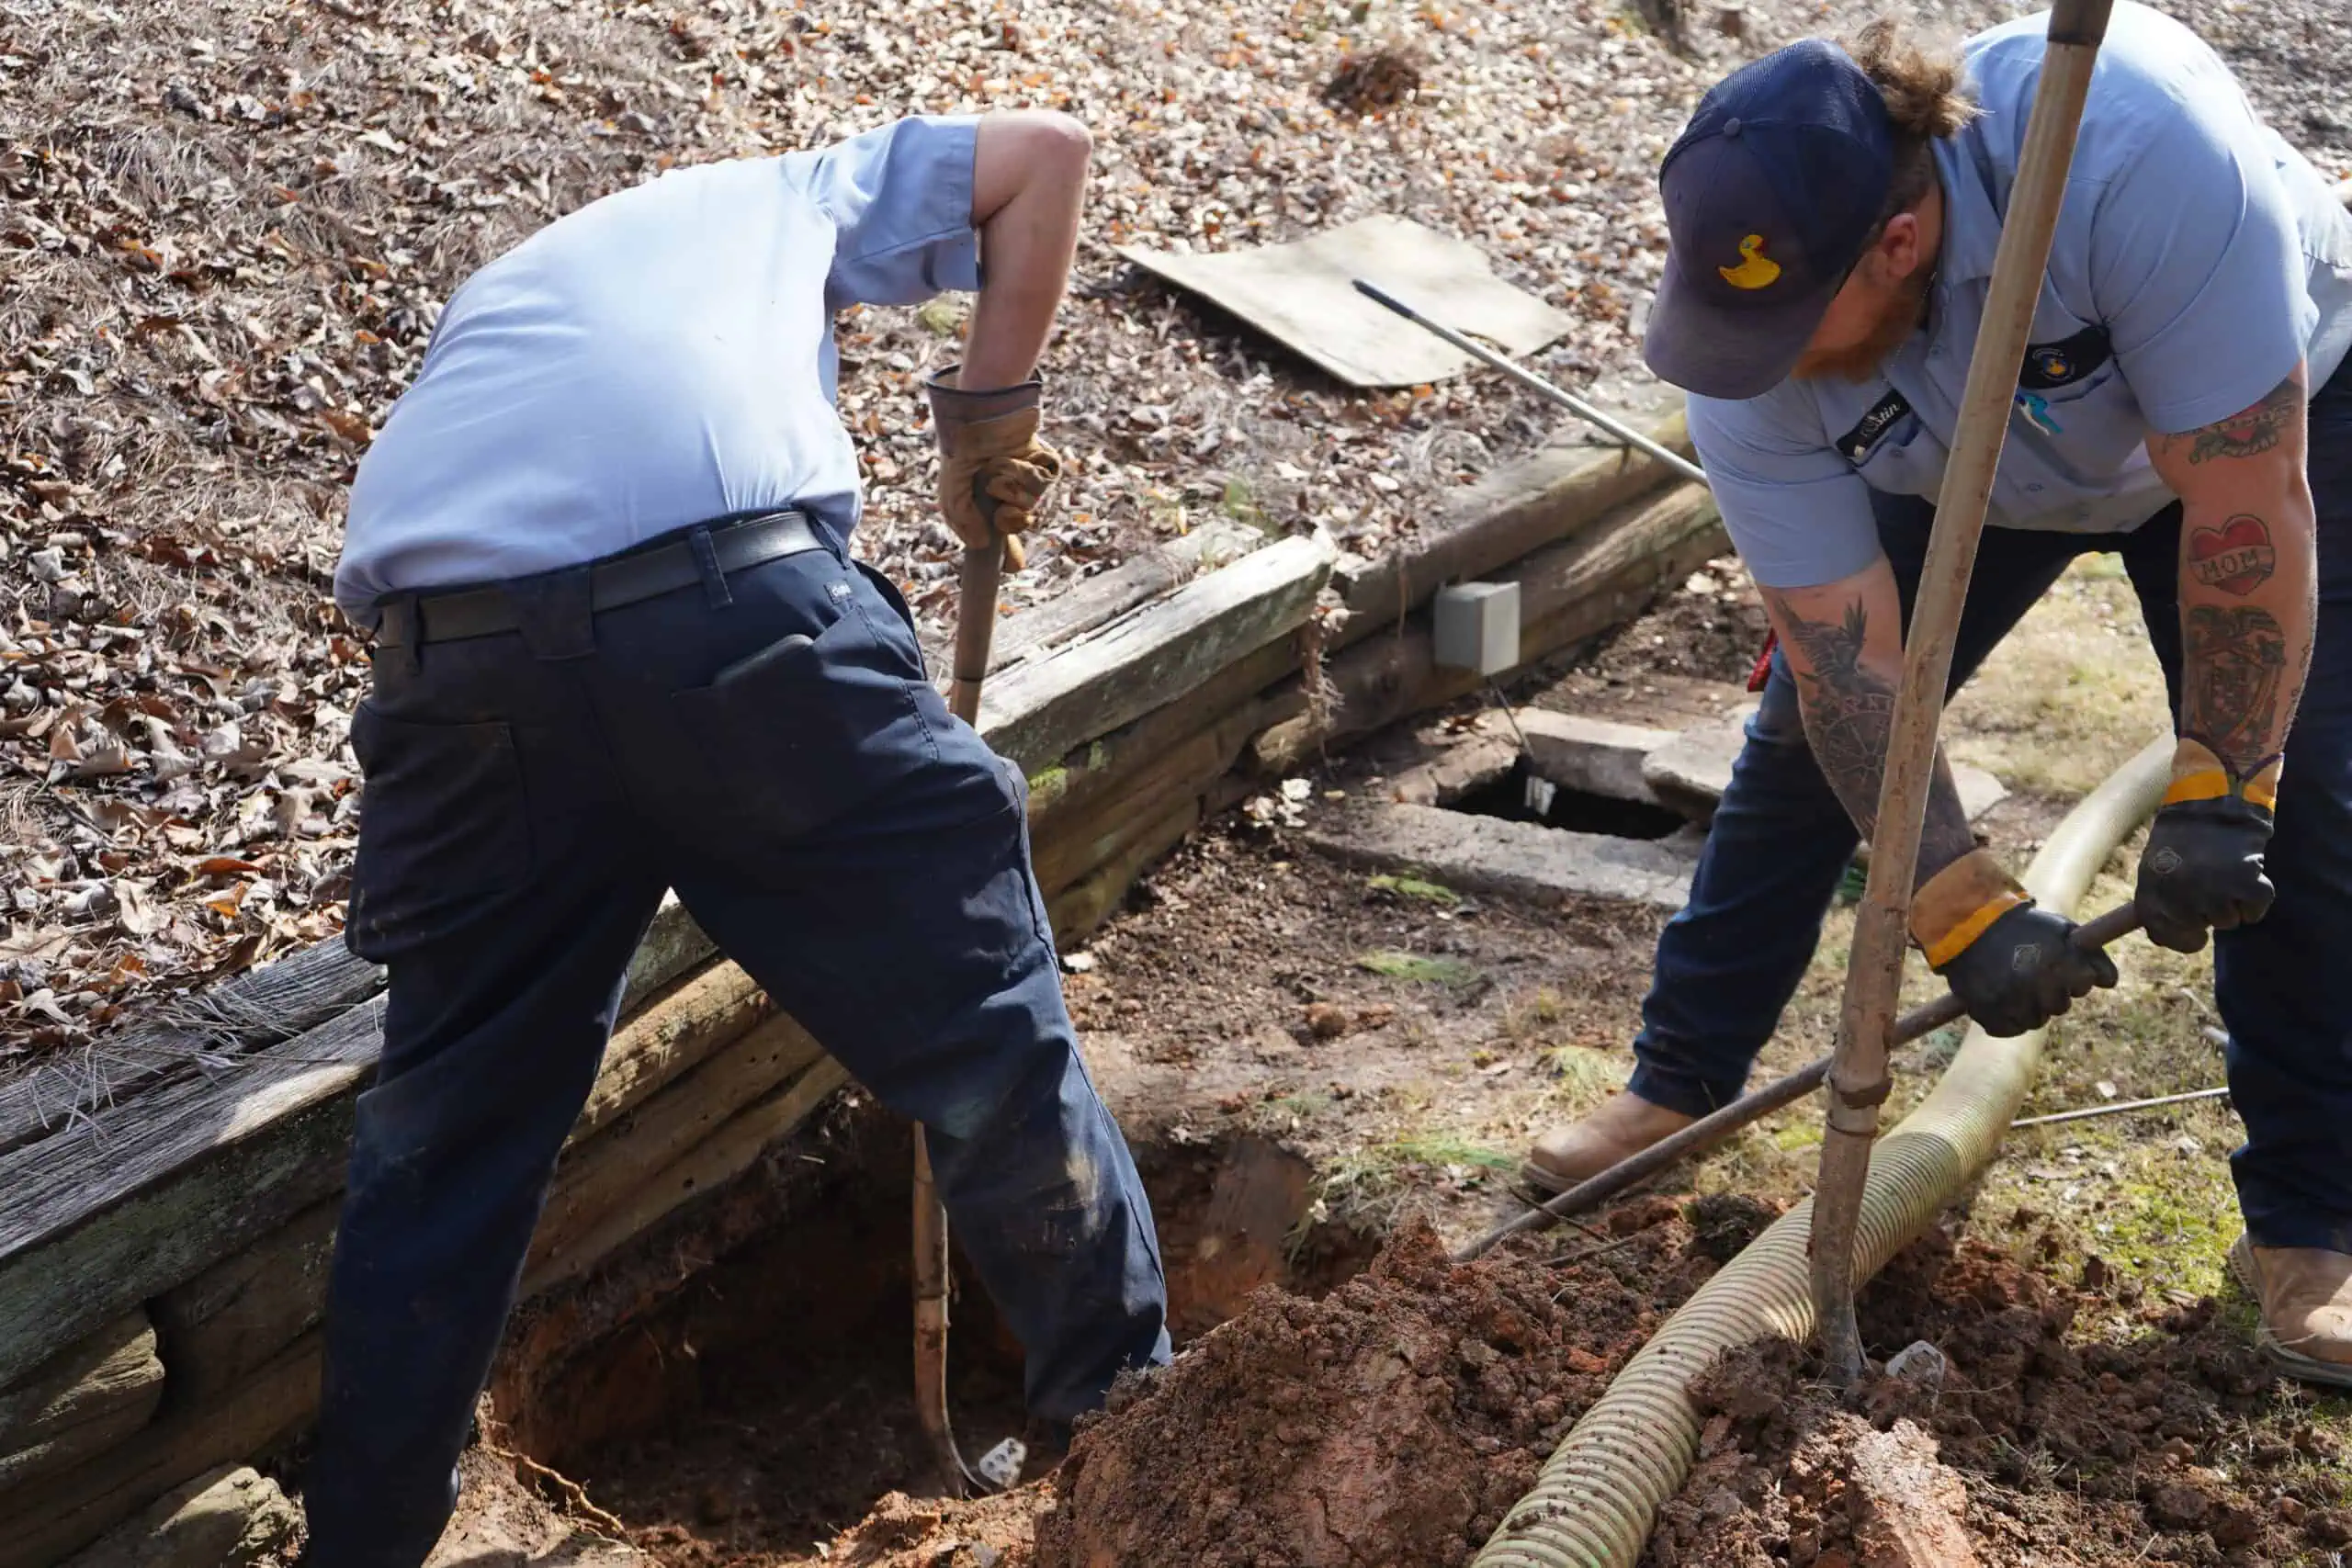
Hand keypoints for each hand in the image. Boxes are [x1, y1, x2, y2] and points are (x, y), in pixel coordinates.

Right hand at [925, 367, 1063, 569]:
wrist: (979, 414)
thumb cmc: (962, 449)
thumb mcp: (951, 491)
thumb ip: (962, 521)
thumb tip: (981, 545)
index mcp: (984, 501)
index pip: (1000, 534)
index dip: (1008, 552)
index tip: (1011, 567)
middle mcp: (1007, 492)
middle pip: (1020, 523)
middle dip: (1012, 520)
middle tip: (1003, 512)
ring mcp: (1025, 477)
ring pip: (1031, 502)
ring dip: (1011, 487)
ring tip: (997, 468)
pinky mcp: (1043, 462)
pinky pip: (1044, 482)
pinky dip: (1026, 473)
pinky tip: (1014, 459)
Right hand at [1911, 848, 2117, 1037]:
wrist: (1967, 923)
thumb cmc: (2021, 926)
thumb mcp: (2062, 929)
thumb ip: (2093, 955)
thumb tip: (2110, 983)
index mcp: (2060, 963)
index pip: (2085, 983)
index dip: (2074, 972)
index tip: (2058, 961)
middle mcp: (2037, 986)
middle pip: (2061, 1006)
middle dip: (2051, 990)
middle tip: (2032, 970)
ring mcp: (2011, 1002)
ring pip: (2035, 1021)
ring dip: (2029, 1006)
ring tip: (2013, 981)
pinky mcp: (1987, 1013)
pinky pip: (2008, 1029)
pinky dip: (2006, 1018)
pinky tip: (2000, 997)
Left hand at [2135, 738, 2279, 952]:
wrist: (2216, 800)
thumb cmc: (2185, 833)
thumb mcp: (2155, 863)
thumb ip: (2157, 898)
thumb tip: (2151, 932)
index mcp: (2151, 889)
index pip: (2161, 932)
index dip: (2179, 938)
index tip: (2195, 937)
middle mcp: (2179, 894)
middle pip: (2197, 929)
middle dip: (2206, 914)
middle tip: (2211, 885)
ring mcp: (2213, 890)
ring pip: (2227, 922)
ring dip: (2230, 902)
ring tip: (2225, 869)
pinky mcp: (2246, 884)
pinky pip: (2254, 912)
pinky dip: (2255, 898)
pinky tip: (2247, 872)